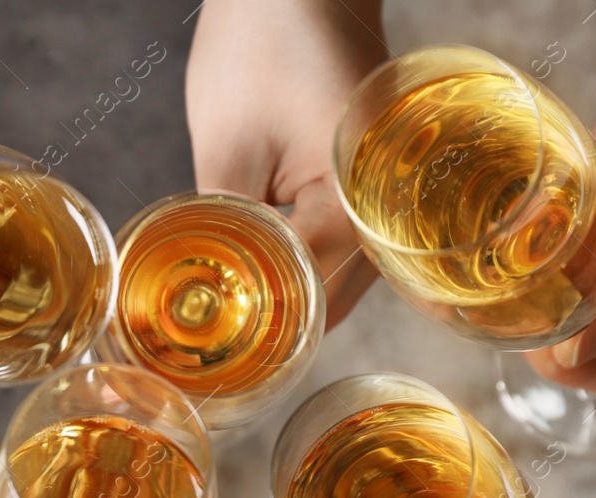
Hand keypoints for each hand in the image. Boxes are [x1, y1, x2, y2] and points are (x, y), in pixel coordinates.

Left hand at [186, 0, 387, 327]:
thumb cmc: (265, 43)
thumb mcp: (229, 142)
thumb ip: (225, 226)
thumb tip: (208, 294)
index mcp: (358, 204)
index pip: (311, 300)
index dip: (259, 333)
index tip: (212, 356)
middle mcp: (388, 215)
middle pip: (332, 306)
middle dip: (275, 329)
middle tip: (211, 350)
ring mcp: (385, 207)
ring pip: (339, 286)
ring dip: (291, 302)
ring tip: (229, 318)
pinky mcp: (370, 194)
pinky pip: (341, 253)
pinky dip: (302, 270)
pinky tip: (260, 276)